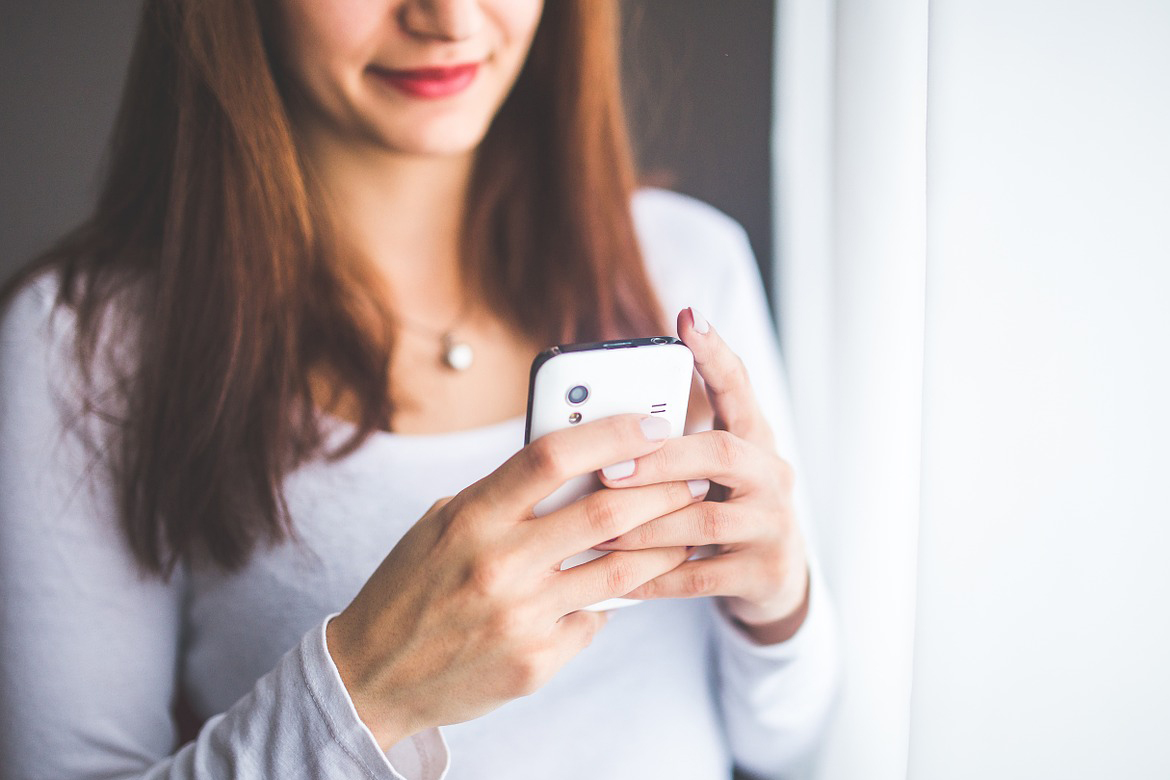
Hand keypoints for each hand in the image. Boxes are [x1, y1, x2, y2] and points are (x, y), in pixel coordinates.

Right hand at [325, 414, 699, 748]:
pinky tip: (631, 587)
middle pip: (605, 511)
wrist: (373, 676)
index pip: (552, 456)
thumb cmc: (412, 587)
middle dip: (663, 488)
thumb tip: (578, 465)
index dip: (611, 433)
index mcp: (471, 517)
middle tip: (692, 475)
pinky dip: (614, 600)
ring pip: (620, 571)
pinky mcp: (536, 661)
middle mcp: (498, 564)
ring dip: (664, 545)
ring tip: (688, 527)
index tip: (652, 423)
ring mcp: (520, 617)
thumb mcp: (442, 525)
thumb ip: (503, 496)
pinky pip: (595, 619)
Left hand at [593, 308, 809, 642]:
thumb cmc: (722, 509)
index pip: (739, 387)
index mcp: (754, 439)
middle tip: (607, 469)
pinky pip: (701, 576)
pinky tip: (618, 579)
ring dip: (646, 525)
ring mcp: (774, 524)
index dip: (715, 353)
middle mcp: (773, 474)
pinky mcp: (765, 572)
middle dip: (661, 460)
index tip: (687, 318)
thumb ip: (671, 446)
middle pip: (722, 453)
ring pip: (706, 521)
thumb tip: (596, 424)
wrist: (775, 579)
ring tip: (597, 529)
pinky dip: (655, 576)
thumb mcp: (709, 471)